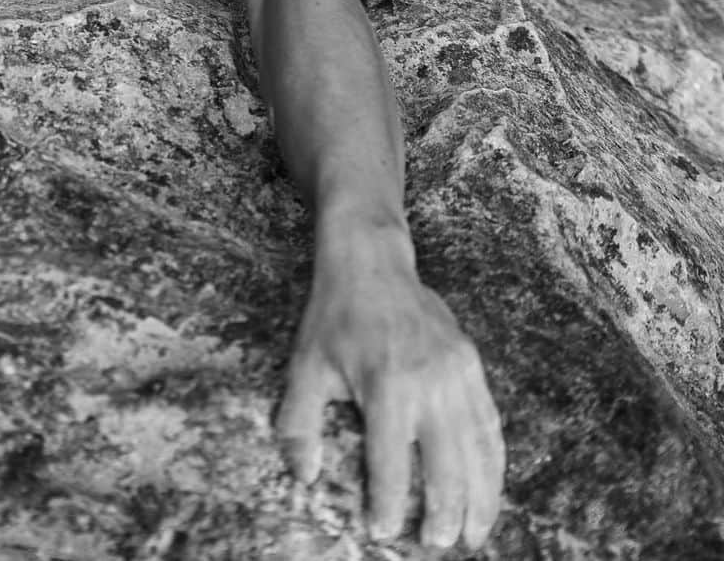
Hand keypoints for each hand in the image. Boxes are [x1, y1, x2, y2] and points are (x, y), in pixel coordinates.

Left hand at [276, 227, 504, 550]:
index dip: (387, 504)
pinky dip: (493, 461)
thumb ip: (299, 424)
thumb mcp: (305, 366)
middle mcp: (428, 382)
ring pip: (478, 449)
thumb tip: (303, 476)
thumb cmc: (334, 317)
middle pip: (445, 465)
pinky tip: (490, 488)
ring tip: (473, 535)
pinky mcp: (471, 362)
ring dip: (479, 498)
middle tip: (436, 545)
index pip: (390, 463)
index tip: (383, 532)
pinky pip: (490, 422)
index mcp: (385, 386)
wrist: (370, 261)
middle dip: (443, 514)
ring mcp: (456, 371)